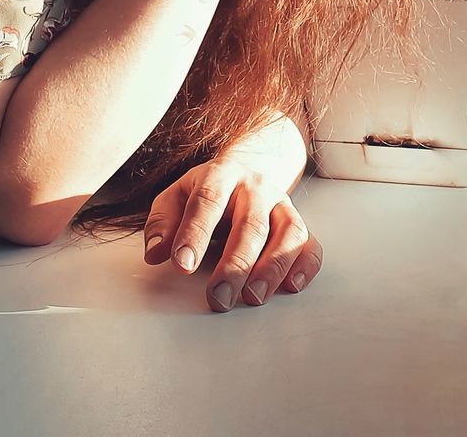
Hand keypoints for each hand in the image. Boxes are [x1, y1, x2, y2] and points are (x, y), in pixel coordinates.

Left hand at [142, 156, 322, 312]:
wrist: (246, 168)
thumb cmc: (206, 193)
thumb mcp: (177, 196)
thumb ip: (162, 221)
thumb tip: (155, 253)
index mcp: (220, 174)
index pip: (208, 200)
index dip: (194, 233)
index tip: (182, 266)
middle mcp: (256, 187)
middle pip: (250, 223)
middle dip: (235, 264)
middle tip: (218, 297)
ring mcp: (281, 204)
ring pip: (288, 232)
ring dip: (272, 268)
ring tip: (252, 297)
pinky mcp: (298, 223)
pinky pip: (311, 244)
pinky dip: (304, 266)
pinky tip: (290, 287)